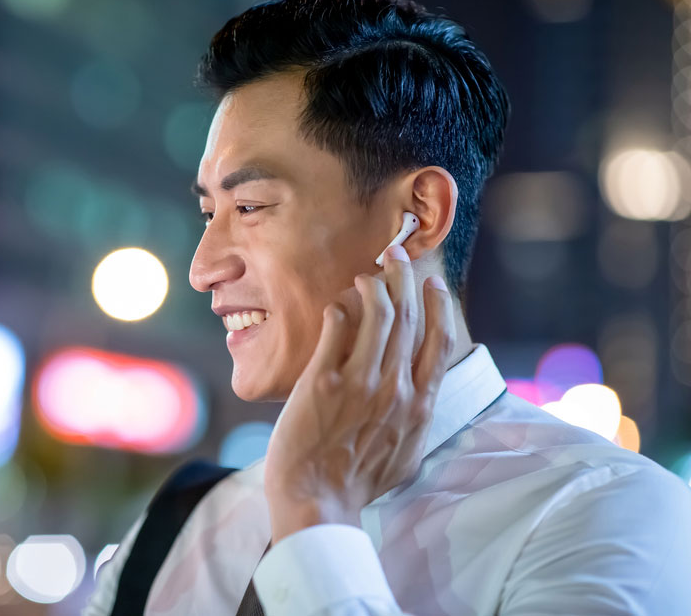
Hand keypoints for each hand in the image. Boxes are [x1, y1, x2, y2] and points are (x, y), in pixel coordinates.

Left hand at [263, 245, 455, 543]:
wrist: (318, 502)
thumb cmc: (358, 482)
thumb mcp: (405, 453)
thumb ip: (415, 418)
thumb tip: (419, 395)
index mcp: (419, 405)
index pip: (438, 342)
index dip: (437, 305)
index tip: (432, 282)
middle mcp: (396, 389)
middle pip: (409, 318)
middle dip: (404, 278)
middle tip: (396, 254)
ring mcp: (361, 385)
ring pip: (377, 317)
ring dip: (374, 286)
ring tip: (366, 273)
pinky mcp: (323, 383)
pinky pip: (336, 331)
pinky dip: (340, 310)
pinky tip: (336, 302)